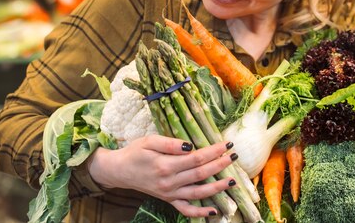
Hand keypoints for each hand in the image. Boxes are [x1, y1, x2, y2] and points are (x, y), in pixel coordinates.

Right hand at [87, 134, 237, 217]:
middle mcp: (169, 182)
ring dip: (217, 188)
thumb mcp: (150, 141)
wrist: (120, 170)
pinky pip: (186, 210)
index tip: (227, 144)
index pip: (196, 158)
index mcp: (165, 165)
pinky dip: (200, 213)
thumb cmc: (135, 152)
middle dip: (220, 165)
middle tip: (234, 156)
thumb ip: (170, 143)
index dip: (213, 152)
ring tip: (232, 181)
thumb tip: (190, 146)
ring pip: (198, 194)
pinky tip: (215, 210)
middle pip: (200, 174)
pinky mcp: (168, 200)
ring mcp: (169, 194)